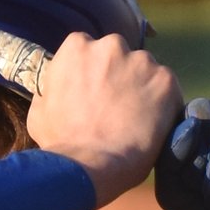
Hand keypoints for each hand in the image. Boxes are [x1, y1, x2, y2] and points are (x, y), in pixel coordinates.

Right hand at [28, 33, 181, 209]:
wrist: (91, 165)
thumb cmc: (61, 142)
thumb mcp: (41, 110)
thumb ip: (54, 89)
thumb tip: (59, 91)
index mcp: (77, 46)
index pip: (91, 50)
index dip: (95, 72)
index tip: (96, 92)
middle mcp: (111, 45)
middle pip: (120, 56)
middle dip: (120, 76)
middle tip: (116, 107)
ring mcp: (141, 61)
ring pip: (146, 71)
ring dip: (142, 89)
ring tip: (136, 120)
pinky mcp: (166, 80)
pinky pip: (168, 89)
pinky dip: (164, 105)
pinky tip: (153, 126)